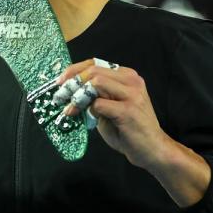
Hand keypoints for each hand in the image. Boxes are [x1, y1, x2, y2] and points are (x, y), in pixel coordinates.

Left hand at [56, 59, 171, 170]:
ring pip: (96, 82)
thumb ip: (95, 96)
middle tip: (60, 96)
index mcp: (127, 76)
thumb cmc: (128, 130)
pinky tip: (83, 118)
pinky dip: (87, 110)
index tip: (60, 81)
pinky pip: (99, 104)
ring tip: (70, 108)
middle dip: (72, 82)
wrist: (151, 149)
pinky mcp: (128, 110)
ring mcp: (132, 94)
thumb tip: (70, 92)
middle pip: (94, 70)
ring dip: (78, 95)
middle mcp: (131, 81)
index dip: (75, 70)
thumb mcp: (109, 107)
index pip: (96, 63)